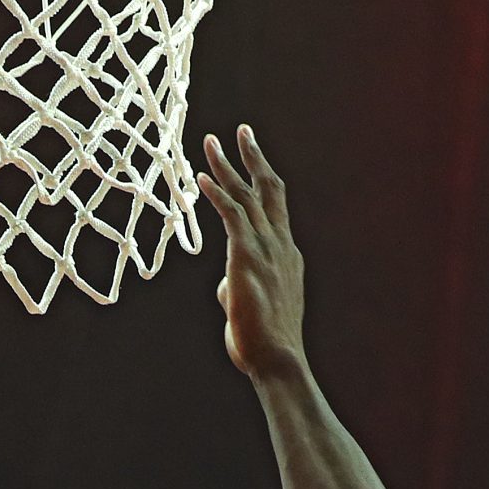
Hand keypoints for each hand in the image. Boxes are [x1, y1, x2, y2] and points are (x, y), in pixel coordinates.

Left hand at [198, 125, 306, 379]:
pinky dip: (217, 195)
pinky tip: (202, 178)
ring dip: (228, 166)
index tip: (253, 159)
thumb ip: (236, 289)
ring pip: (248, 195)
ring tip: (210, 141)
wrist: (277, 359)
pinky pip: (232, 217)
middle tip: (241, 130)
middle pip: (268, 189)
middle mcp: (280, 245)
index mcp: (285, 254)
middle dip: (253, 156)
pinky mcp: (247, 257)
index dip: (262, 180)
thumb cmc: (262, 343)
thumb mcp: (249, 309)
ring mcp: (267, 249)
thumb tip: (223, 286)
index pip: (275, 208)